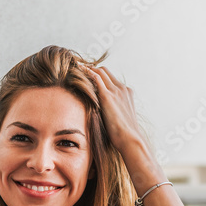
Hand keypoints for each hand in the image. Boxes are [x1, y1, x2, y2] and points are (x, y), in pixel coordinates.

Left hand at [80, 63, 165, 189]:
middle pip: (105, 71)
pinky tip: (77, 70)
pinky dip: (87, 72)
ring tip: (75, 67)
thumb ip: (113, 114)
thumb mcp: (120, 120)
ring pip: (100, 71)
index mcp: (126, 93)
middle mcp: (122, 89)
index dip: (99, 75)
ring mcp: (116, 91)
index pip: (111, 79)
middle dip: (92, 68)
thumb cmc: (124, 135)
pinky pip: (96, 78)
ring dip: (88, 68)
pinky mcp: (108, 96)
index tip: (88, 75)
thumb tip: (103, 119)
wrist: (130, 139)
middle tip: (78, 68)